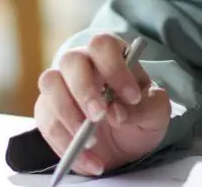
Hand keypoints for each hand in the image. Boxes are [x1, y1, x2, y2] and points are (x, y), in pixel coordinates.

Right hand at [34, 34, 170, 175]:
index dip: (114, 68)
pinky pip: (46, 120)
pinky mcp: (48, 110)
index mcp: (111, 54)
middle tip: (100, 117)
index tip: (132, 97)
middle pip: (71, 60)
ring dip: (68, 115)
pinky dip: (64, 142)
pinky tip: (87, 157)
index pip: (103, 45)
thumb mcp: (155, 112)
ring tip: (92, 142)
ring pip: (51, 85)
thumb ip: (144, 108)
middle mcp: (82, 63)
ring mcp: (61, 85)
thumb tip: (117, 113)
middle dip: (84, 91)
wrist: (125, 143)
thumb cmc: (140, 115)